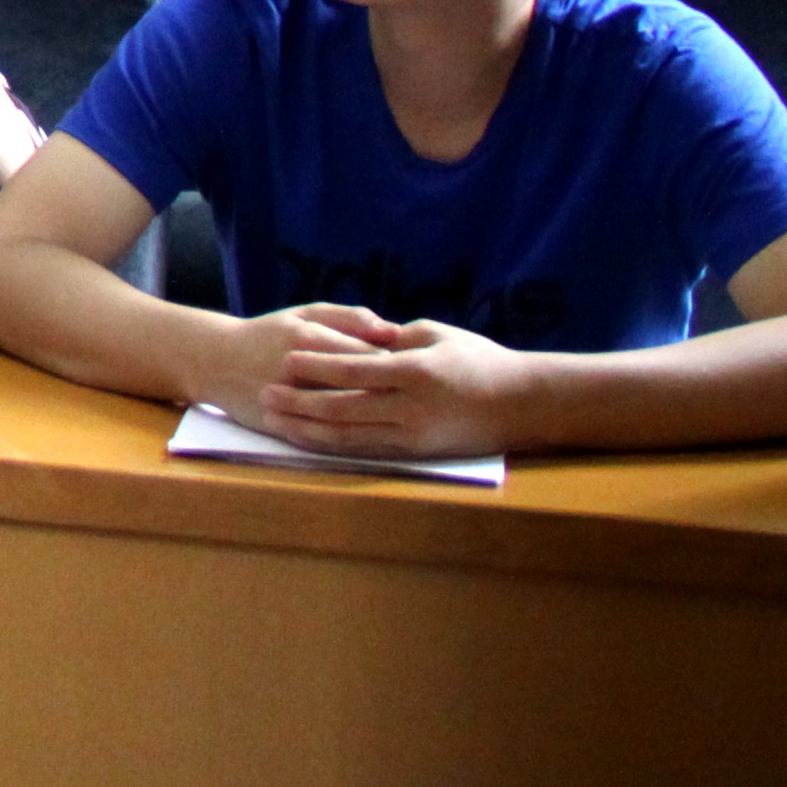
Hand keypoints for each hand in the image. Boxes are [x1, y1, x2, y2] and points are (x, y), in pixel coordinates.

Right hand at [188, 303, 408, 436]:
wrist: (214, 361)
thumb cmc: (268, 333)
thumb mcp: (305, 313)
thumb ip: (350, 317)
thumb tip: (393, 331)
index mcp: (309, 339)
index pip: (370, 356)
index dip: (401, 367)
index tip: (420, 371)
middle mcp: (300, 371)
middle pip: (363, 388)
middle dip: (395, 395)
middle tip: (418, 398)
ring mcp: (290, 402)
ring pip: (348, 417)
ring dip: (377, 419)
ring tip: (398, 415)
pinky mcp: (283, 427)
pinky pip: (326, 438)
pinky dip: (352, 437)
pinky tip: (372, 435)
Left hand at [240, 306, 535, 459]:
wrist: (523, 405)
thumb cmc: (480, 360)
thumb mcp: (437, 335)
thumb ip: (394, 338)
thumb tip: (358, 337)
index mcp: (416, 372)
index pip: (356, 371)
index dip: (318, 366)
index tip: (286, 358)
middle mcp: (412, 408)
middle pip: (344, 407)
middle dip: (300, 401)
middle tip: (264, 392)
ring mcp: (414, 434)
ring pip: (350, 435)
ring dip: (308, 428)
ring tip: (274, 420)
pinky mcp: (416, 452)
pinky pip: (367, 450)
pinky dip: (333, 445)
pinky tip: (309, 440)